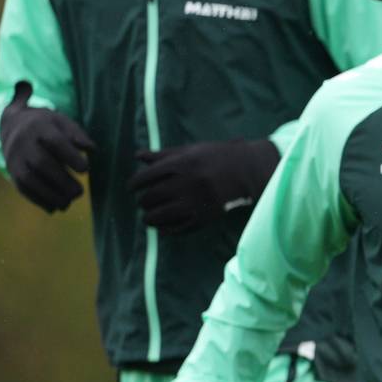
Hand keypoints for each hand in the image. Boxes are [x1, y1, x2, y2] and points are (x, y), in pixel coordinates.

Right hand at [0, 81, 95, 211]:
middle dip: (61, 180)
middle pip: (40, 162)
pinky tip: (53, 208)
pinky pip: (21, 188)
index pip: (54, 141)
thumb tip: (92, 150)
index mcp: (40, 127)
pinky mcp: (11, 171)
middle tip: (79, 192)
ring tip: (67, 204)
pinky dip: (37, 200)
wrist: (14, 125)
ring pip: (28, 178)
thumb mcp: (63, 122)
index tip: (85, 170)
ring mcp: (14, 158)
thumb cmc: (48, 126)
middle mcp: (24, 143)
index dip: (69, 156)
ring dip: (48, 195)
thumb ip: (77, 135)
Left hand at [130, 138, 280, 233]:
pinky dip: (166, 230)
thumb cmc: (217, 157)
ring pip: (160, 215)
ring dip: (149, 218)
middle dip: (144, 201)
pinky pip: (177, 228)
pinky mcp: (205, 217)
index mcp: (182, 164)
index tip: (132, 188)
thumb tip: (138, 156)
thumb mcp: (191, 150)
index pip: (145, 177)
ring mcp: (196, 202)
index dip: (134, 184)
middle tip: (144, 202)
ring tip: (148, 217)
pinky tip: (163, 227)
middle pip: (151, 197)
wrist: (249, 171)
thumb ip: (164, 154)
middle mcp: (187, 183)